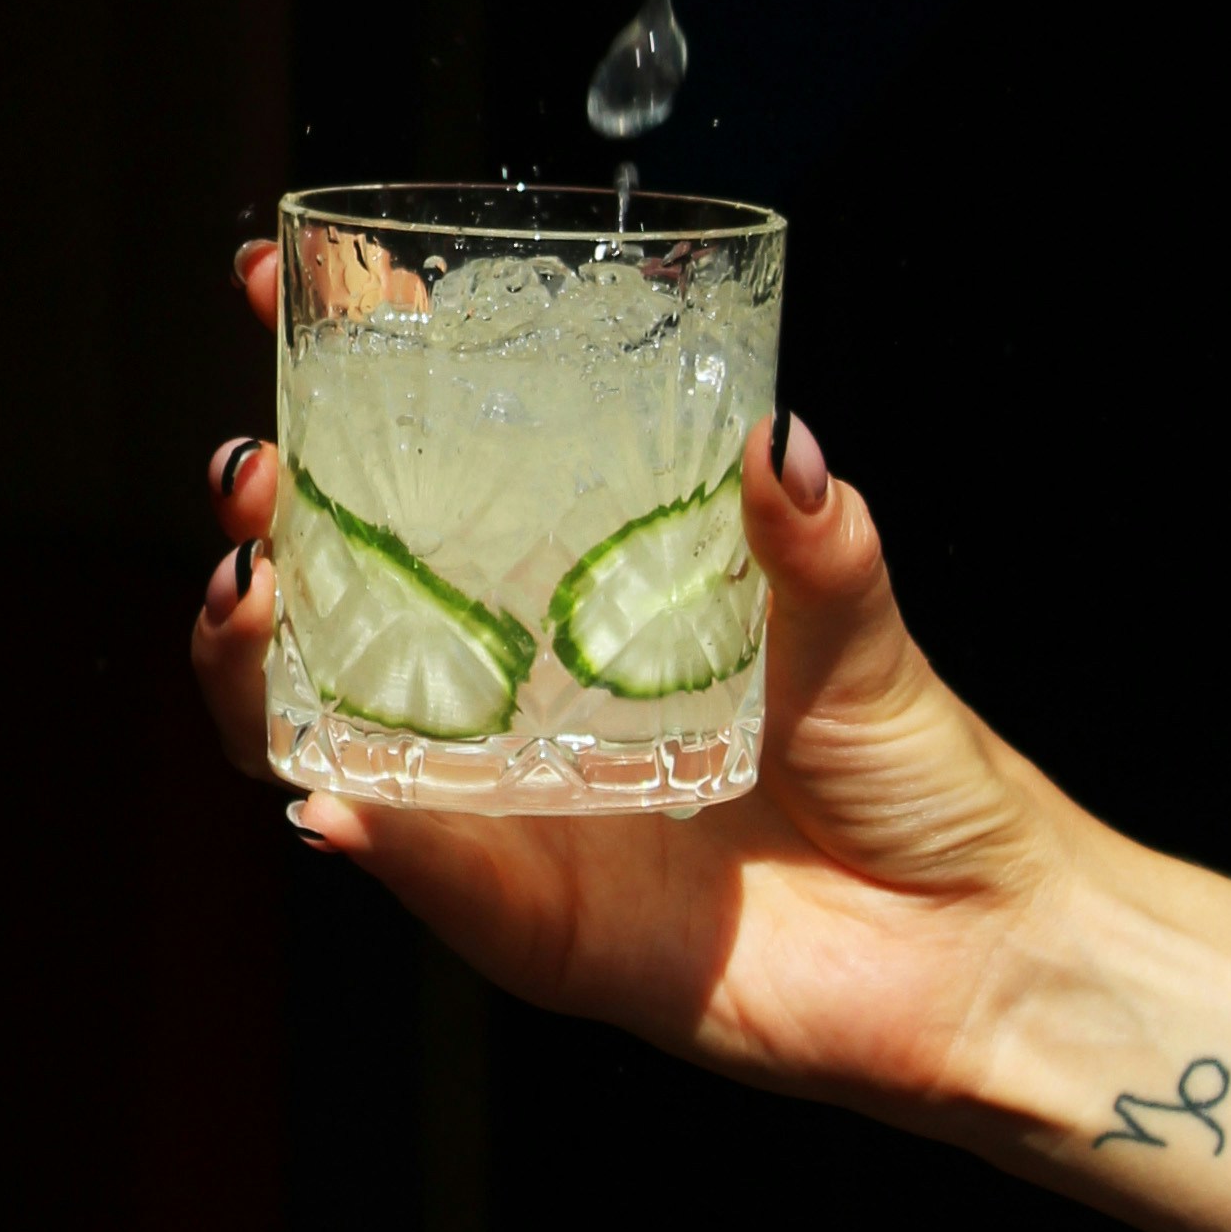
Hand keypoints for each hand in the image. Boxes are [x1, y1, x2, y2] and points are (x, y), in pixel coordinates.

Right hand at [189, 239, 1100, 1125]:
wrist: (981, 946)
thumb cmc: (912, 771)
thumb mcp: (859, 627)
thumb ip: (814, 541)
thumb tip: (774, 437)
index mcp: (571, 598)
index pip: (419, 476)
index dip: (329, 384)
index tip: (265, 284)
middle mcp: (515, 698)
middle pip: (328, 602)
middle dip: (259, 527)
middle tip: (252, 473)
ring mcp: (510, 810)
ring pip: (324, 739)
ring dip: (255, 674)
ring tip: (249, 600)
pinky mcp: (535, 925)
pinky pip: (430, 878)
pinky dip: (373, 836)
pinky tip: (329, 796)